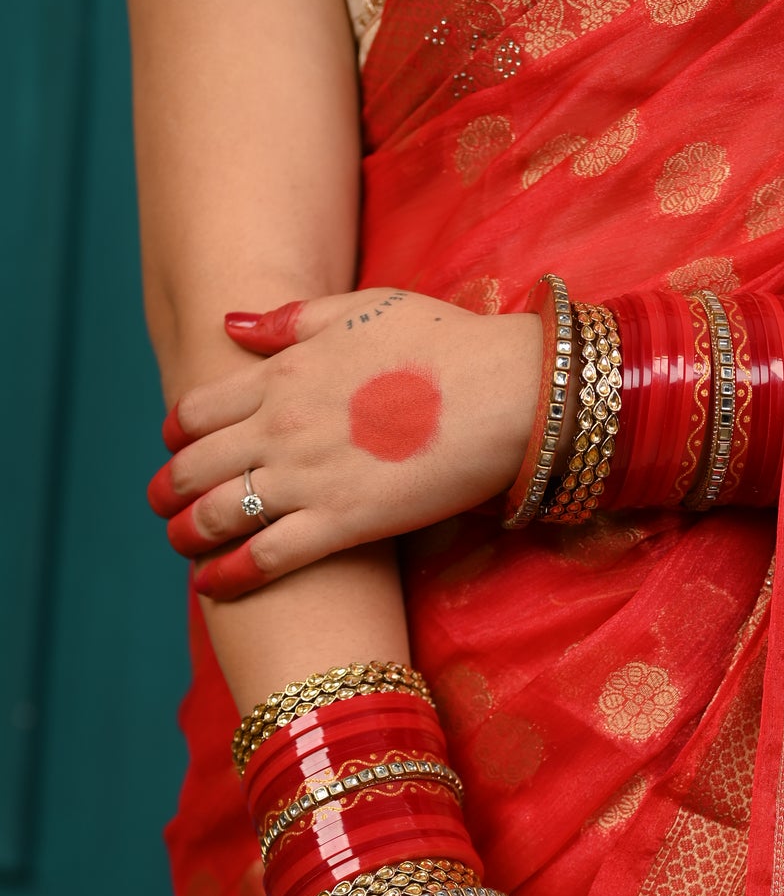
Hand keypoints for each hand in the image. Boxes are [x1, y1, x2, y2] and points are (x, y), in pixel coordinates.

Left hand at [147, 288, 542, 598]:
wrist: (507, 393)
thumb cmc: (446, 344)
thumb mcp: (361, 309)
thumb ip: (291, 320)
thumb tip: (232, 325)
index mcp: (284, 372)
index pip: (199, 407)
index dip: (178, 430)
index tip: (175, 446)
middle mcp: (281, 425)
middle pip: (196, 463)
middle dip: (169, 488)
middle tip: (164, 505)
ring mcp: (308, 477)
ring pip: (219, 512)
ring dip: (188, 533)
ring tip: (180, 546)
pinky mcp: (343, 523)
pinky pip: (267, 556)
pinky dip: (230, 574)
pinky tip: (212, 586)